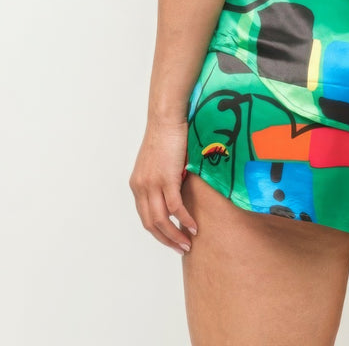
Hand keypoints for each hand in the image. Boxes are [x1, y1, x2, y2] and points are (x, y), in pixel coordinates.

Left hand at [129, 118, 197, 255]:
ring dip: (175, 235)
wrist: (167, 118)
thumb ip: (162, 180)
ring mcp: (152, 184)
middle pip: (151, 224)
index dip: (158, 233)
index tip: (171, 240)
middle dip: (166, 240)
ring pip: (162, 220)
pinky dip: (185, 219)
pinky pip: (176, 207)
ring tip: (188, 243)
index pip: (145, 217)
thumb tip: (176, 193)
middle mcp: (141, 187)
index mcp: (137, 185)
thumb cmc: (167, 136)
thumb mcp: (158, 163)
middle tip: (180, 248)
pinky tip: (194, 226)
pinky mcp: (166, 178)